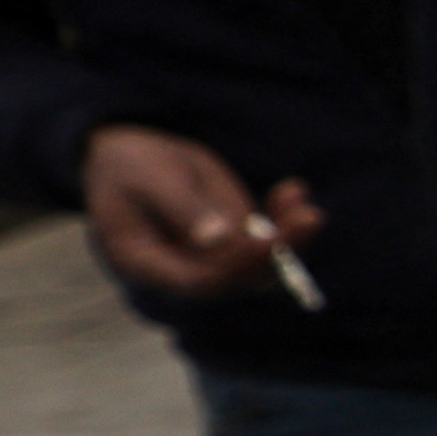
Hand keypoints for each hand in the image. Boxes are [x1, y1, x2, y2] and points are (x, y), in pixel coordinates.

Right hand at [80, 124, 321, 297]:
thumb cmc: (127, 164)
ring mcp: (208, 257)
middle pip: (238, 278)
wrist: (128, 155)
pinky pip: (265, 239)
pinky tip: (295, 189)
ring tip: (305, 205)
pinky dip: (284, 218)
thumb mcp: (147, 176)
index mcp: (145, 263)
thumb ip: (180, 207)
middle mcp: (181, 270)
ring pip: (260, 263)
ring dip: (290, 236)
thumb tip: (217, 240)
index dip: (237, 263)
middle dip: (278, 252)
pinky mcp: (230, 239)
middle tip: (309, 217)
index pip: (199, 280)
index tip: (267, 238)